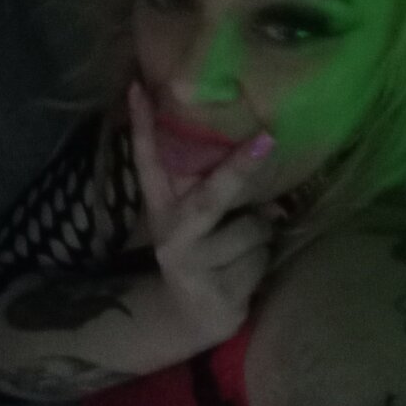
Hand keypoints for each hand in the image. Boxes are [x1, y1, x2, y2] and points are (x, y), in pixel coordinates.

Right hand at [127, 79, 277, 344]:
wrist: (190, 318)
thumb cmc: (205, 253)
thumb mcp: (202, 219)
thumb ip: (220, 192)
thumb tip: (268, 177)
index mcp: (162, 209)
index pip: (148, 162)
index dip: (143, 126)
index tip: (138, 88)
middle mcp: (172, 235)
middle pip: (211, 197)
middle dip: (240, 169)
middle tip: (268, 138)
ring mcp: (193, 266)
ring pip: (253, 231)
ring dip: (262, 235)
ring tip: (244, 250)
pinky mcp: (217, 293)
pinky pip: (261, 260)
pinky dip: (262, 263)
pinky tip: (243, 276)